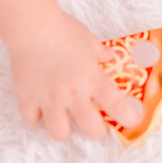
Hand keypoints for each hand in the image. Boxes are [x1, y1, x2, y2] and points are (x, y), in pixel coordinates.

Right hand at [9, 11, 141, 141]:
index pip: (115, 104)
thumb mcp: (87, 39)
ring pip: (59, 133)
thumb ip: (99, 52)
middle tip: (95, 124)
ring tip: (64, 119)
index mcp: (91, 78)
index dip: (127, 118)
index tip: (133, 123)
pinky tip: (39, 108)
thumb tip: (109, 56)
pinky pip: (32, 120)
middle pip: (90, 129)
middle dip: (96, 132)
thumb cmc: (64, 29)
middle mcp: (73, 94)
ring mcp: (50, 99)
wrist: (34, 28)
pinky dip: (36, 117)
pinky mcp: (28, 99)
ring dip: (64, 129)